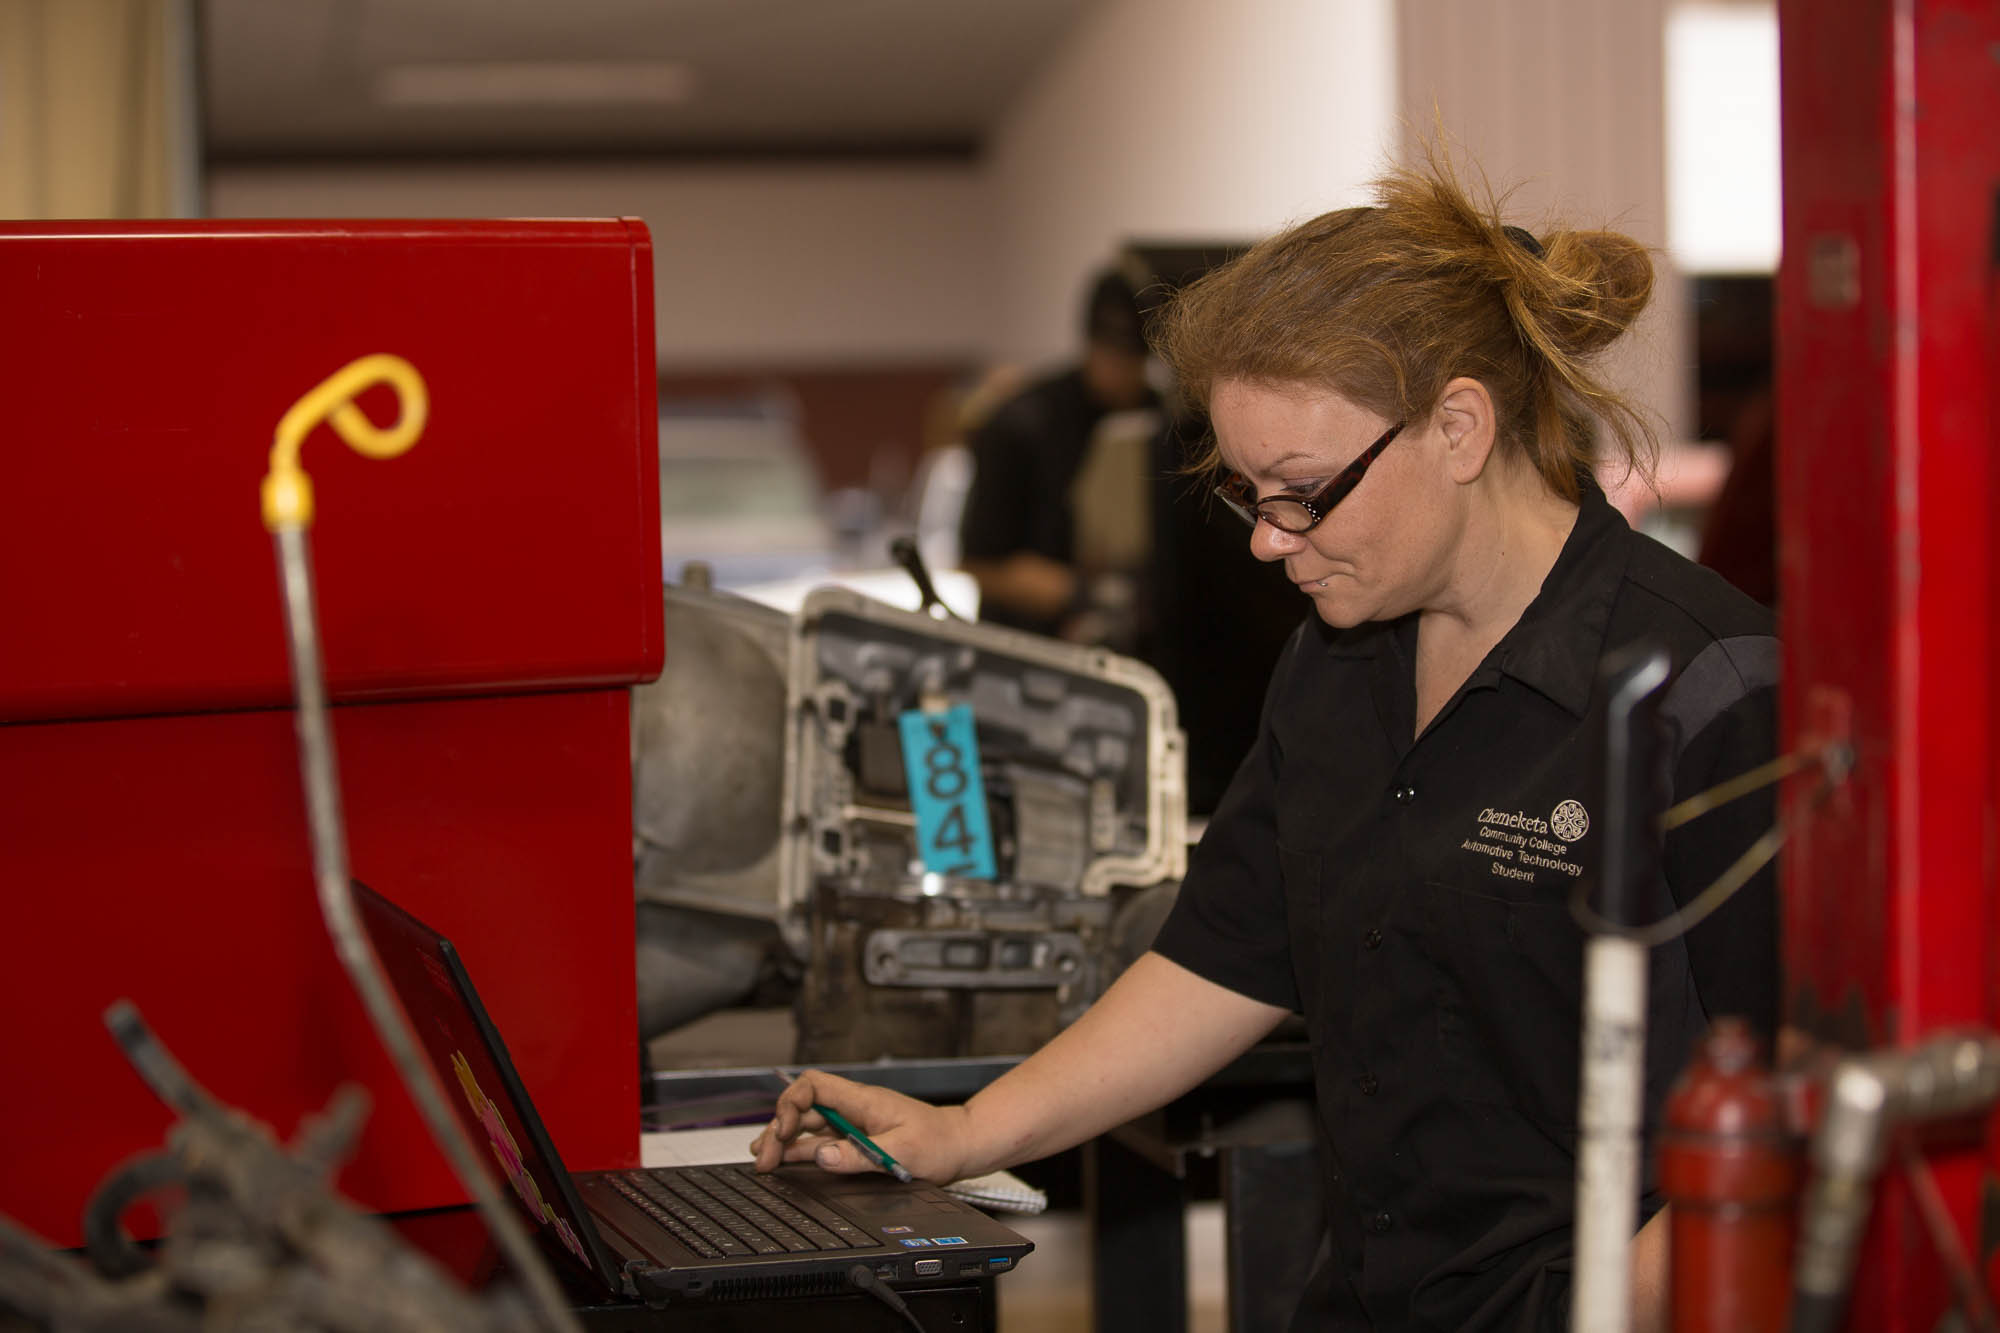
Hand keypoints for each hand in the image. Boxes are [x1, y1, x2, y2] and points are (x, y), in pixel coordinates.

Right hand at [750, 1069, 971, 1183]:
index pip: (814, 1086)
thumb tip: (822, 1156)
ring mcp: (853, 1123)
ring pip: (808, 1125)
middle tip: (764, 1157)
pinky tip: (785, 1161)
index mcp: (862, 1101)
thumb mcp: (901, 1153)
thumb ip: (860, 1156)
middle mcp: (853, 1108)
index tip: (782, 1131)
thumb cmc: (939, 1143)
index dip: (790, 1103)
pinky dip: (800, 1150)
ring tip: (762, 1160)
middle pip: (803, 1108)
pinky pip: (820, 1140)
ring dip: (784, 1140)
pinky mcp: (856, 1139)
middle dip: (778, 1128)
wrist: (961, 1145)